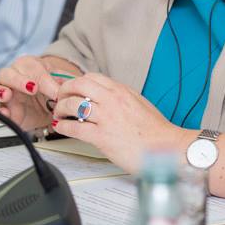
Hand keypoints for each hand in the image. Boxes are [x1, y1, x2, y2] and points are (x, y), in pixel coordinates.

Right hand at [0, 55, 67, 131]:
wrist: (50, 105)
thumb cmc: (51, 88)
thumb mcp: (60, 84)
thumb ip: (61, 85)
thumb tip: (63, 89)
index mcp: (27, 65)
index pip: (31, 67)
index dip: (42, 78)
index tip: (53, 90)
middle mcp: (12, 77)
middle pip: (6, 73)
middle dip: (19, 80)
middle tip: (33, 89)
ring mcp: (5, 94)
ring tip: (7, 95)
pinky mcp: (4, 111)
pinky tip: (6, 114)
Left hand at [51, 73, 192, 173]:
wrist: (166, 148)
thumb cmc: (155, 130)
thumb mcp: (139, 103)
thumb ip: (121, 97)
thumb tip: (106, 95)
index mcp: (121, 91)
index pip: (92, 77)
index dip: (77, 82)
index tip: (72, 88)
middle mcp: (112, 100)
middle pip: (78, 85)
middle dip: (64, 90)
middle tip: (59, 98)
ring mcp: (106, 117)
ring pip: (73, 105)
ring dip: (61, 109)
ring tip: (58, 114)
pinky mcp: (102, 137)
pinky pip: (74, 128)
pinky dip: (63, 127)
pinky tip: (60, 128)